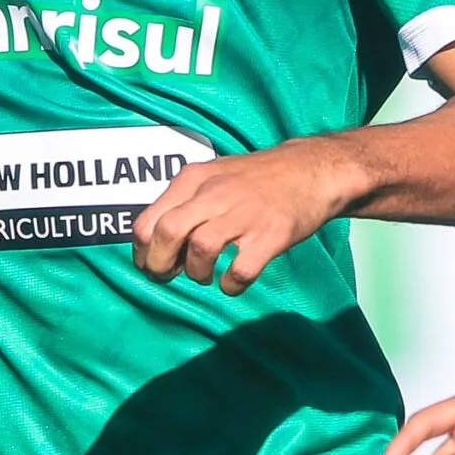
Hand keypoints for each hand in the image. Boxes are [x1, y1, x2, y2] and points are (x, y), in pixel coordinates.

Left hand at [132, 140, 359, 293]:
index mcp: (194, 178)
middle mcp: (215, 192)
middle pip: (167, 233)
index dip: (142, 252)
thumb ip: (184, 201)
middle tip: (170, 275)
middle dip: (160, 265)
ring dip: (196, 273)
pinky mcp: (272, 234)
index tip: (152, 264)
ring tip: (205, 275)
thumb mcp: (213, 176)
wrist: (312, 170)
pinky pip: (240, 271)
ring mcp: (245, 213)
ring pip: (200, 250)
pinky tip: (233, 281)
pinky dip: (231, 284)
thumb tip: (154, 241)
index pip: (147, 221)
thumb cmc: (258, 179)